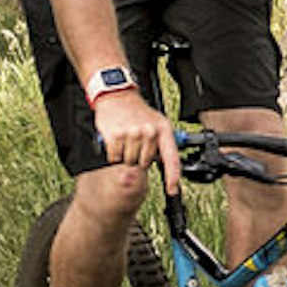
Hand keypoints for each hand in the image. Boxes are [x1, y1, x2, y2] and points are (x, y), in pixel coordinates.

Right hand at [89, 86, 180, 206]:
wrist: (117, 96)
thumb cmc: (137, 112)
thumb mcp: (156, 124)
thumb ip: (160, 145)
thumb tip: (164, 169)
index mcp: (163, 130)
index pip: (171, 158)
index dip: (173, 177)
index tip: (172, 189)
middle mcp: (149, 132)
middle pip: (144, 163)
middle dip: (138, 158)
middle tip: (134, 144)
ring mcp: (133, 134)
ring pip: (129, 162)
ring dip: (125, 156)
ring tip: (126, 140)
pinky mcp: (116, 136)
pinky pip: (115, 158)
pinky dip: (113, 154)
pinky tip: (116, 141)